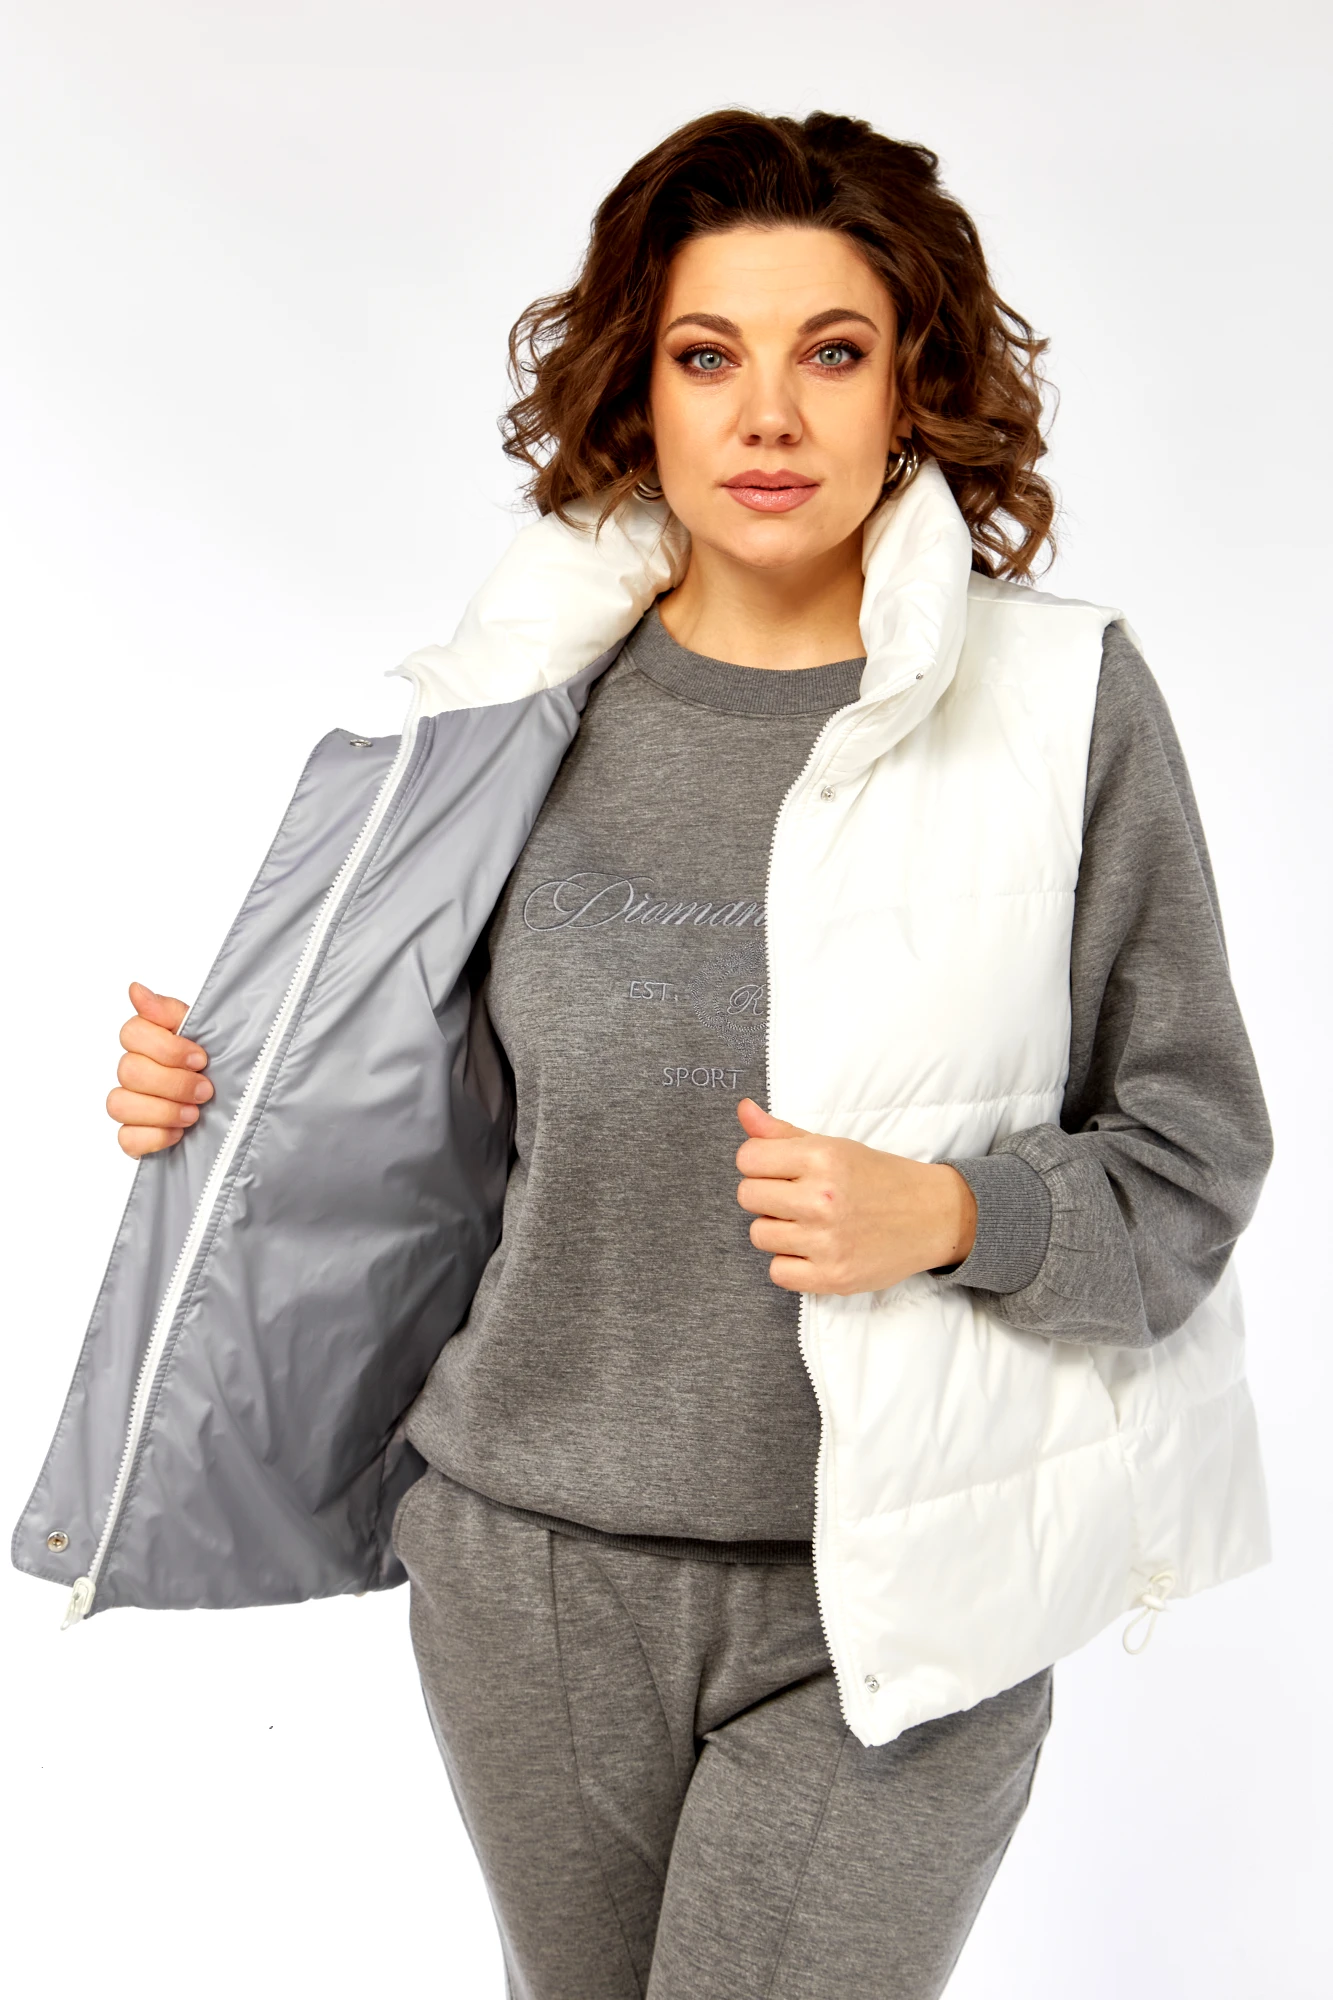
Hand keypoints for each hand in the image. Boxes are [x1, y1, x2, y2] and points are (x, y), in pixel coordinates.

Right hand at [106, 982, 212, 1157]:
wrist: (242, 1106)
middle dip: (172, 1083)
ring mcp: (130, 1104)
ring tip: (194, 1114)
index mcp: (148, 1041)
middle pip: (128, 1071)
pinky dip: (154, 1137)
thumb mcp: (206, 1031)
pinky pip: (125, 1138)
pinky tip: (179, 1133)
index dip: (166, 1048)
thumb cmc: (220, 1065)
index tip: (201, 1058)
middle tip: (205, 1090)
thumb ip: (169, 1011)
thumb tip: (135, 989)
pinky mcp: (133, 1136)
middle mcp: (133, 1070)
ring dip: (162, 1110)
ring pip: (119, 1104)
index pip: (132, 1033)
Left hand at [735, 1098, 976, 1295]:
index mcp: (822, 1158)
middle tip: (794, 1197)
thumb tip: (743, 1110)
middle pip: (747, 1197)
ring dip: (777, 1230)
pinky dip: (790, 1263)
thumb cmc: (879, 1178)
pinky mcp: (833, 1276)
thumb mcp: (834, 1146)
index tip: (778, 1170)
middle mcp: (822, 1198)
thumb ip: (783, 1133)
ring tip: (806, 1223)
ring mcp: (827, 1241)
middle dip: (765, 1195)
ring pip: (758, 1235)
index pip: (748, 1158)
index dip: (758, 1163)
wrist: (931, 1216)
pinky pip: (778, 1272)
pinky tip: (812, 1249)